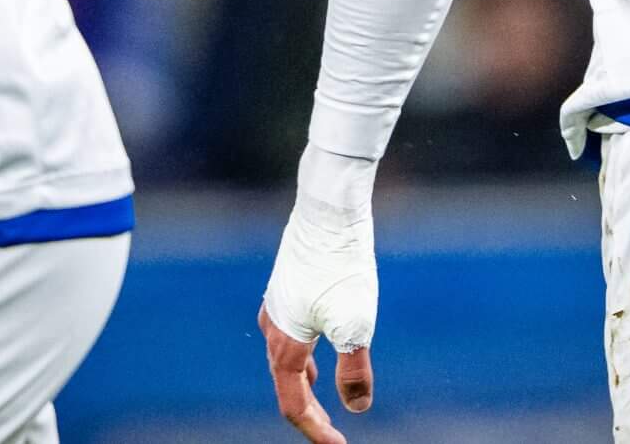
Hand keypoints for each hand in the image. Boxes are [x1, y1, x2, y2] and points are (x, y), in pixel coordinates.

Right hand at [261, 192, 378, 441]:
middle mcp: (272, 326)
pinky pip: (290, 333)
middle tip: (332, 430)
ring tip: (319, 396)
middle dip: (308, 411)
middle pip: (285, 384)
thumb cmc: (341, 265)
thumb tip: (357, 407)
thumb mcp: (356, 324)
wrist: (328, 208)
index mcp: (284, 343)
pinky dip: (303, 353)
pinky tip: (320, 343)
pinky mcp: (288, 286)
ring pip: (285, 356)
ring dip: (303, 383)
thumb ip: (354, 370)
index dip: (315, 430)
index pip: (292, 404)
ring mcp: (277, 304)